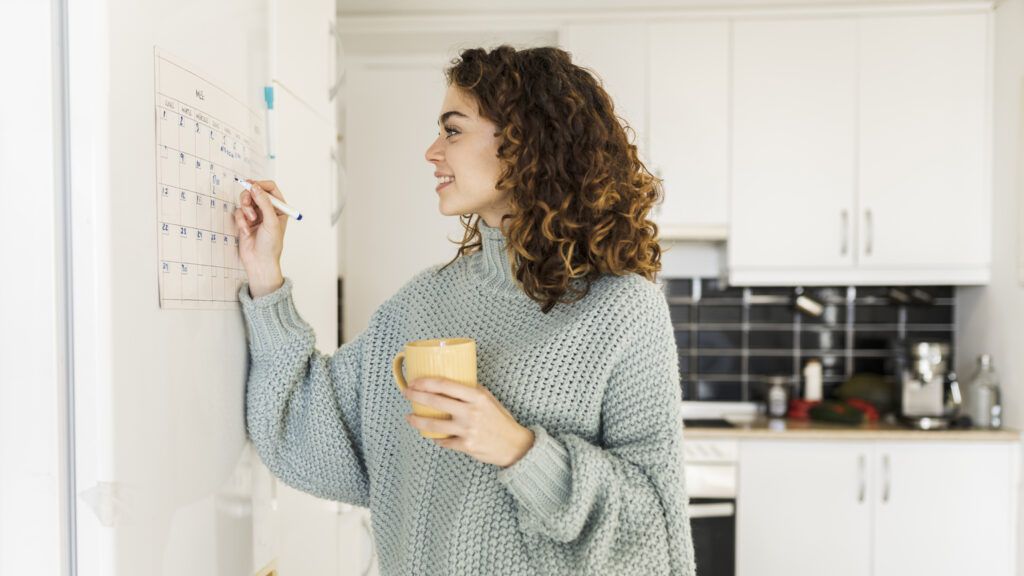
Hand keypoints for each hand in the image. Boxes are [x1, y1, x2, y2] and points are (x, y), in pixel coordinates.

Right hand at [233, 179, 286, 296]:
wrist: (260, 262)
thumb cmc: (271, 245)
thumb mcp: (271, 221)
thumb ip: (263, 202)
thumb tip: (255, 186)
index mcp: (279, 208)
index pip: (270, 188)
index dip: (260, 185)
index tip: (251, 186)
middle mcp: (268, 210)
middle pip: (255, 192)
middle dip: (249, 197)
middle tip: (247, 203)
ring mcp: (256, 215)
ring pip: (245, 201)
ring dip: (245, 209)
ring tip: (249, 221)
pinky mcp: (245, 221)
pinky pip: (239, 212)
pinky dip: (241, 220)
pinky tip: (246, 231)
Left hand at [403, 378, 535, 467]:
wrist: (514, 445)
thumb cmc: (500, 419)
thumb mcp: (489, 399)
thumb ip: (471, 391)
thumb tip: (450, 384)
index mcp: (477, 396)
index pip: (445, 385)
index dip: (426, 382)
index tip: (415, 381)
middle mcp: (471, 412)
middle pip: (435, 402)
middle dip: (416, 396)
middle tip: (406, 393)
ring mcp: (467, 430)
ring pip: (434, 425)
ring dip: (418, 420)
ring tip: (409, 417)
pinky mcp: (466, 446)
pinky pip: (444, 441)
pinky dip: (436, 439)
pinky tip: (431, 435)